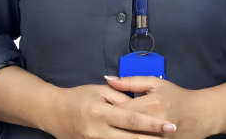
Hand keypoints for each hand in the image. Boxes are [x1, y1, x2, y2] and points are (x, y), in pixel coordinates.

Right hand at [42, 82, 177, 138]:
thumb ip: (119, 96)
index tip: (169, 125)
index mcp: (101, 112)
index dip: (152, 124)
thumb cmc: (78, 97)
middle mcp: (98, 131)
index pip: (132, 119)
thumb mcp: (99, 90)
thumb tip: (137, 103)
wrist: (54, 113)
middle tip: (170, 135)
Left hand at [105, 76, 212, 138]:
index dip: (109, 109)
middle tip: (102, 121)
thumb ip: (131, 82)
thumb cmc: (176, 95)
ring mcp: (159, 138)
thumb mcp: (155, 83)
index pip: (123, 110)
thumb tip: (109, 79)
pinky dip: (132, 138)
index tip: (100, 107)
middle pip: (125, 127)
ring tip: (110, 128)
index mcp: (152, 104)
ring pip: (132, 138)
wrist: (200, 115)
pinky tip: (124, 134)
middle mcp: (155, 123)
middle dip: (111, 124)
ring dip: (119, 133)